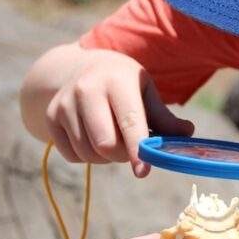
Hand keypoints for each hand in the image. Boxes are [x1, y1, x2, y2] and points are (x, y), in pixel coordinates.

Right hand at [42, 44, 193, 175]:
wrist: (81, 68)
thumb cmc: (123, 83)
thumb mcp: (145, 91)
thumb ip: (164, 117)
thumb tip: (187, 134)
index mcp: (117, 81)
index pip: (129, 121)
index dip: (137, 149)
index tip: (143, 170)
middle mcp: (87, 90)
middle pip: (106, 144)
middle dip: (123, 155)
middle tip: (131, 148)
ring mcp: (65, 104)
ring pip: (88, 153)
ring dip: (106, 158)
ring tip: (113, 139)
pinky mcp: (51, 118)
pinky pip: (72, 156)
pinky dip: (87, 156)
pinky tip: (94, 138)